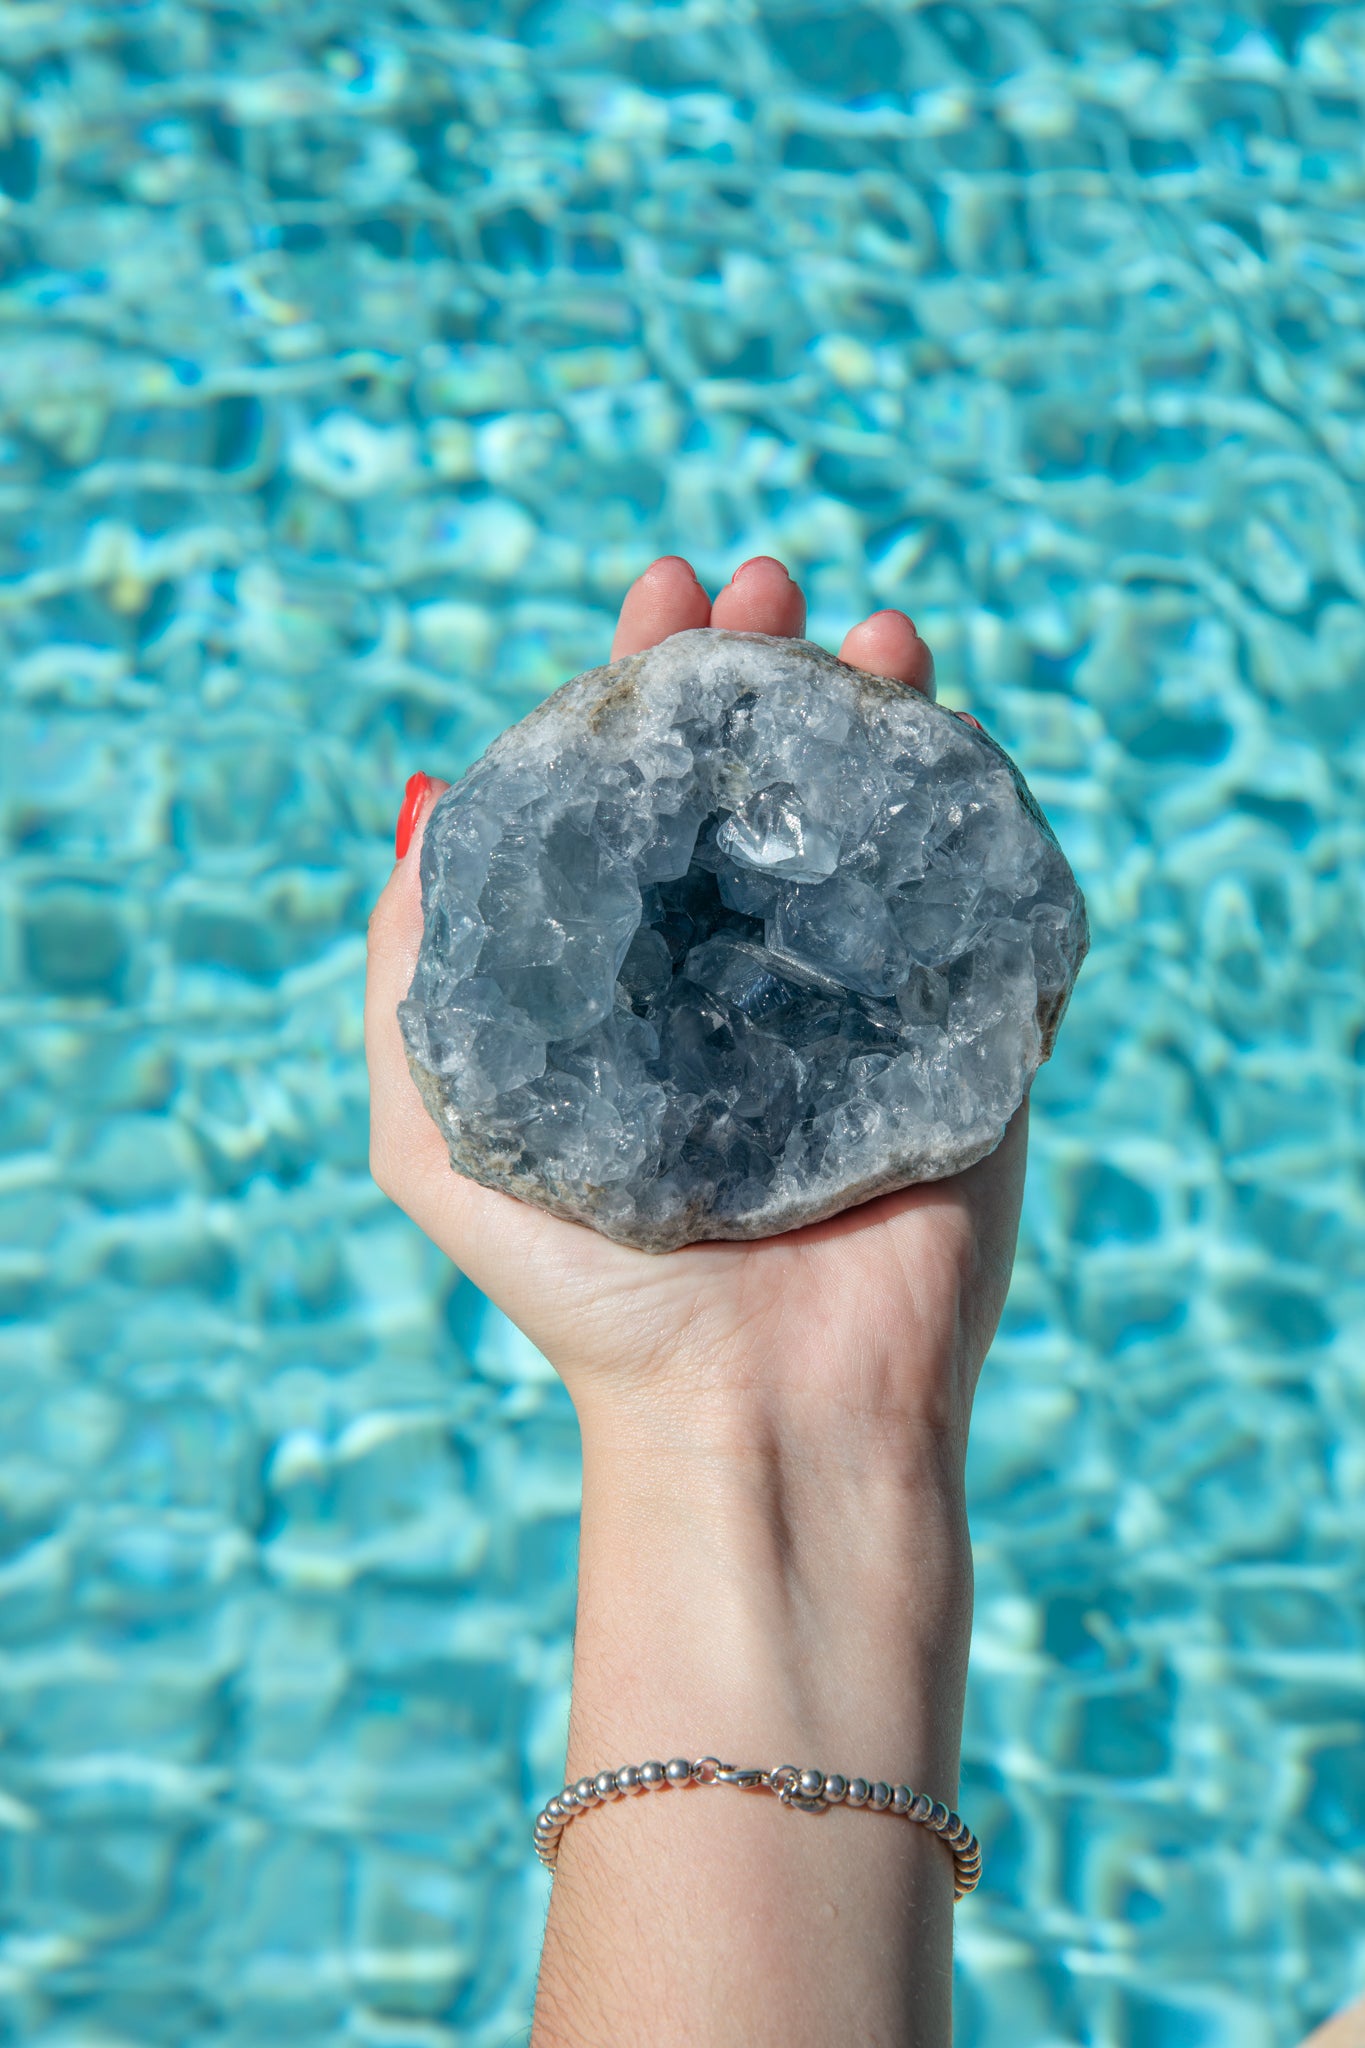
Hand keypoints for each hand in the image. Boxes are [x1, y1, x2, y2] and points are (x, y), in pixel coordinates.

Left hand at [366, 553, 1026, 1464]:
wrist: (756, 1409)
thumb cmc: (588, 1287)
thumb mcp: (435, 1128)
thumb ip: (413, 977)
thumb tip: (418, 801)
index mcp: (638, 972)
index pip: (645, 794)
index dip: (645, 688)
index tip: (657, 597)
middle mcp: (747, 966)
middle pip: (762, 776)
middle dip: (761, 668)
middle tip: (762, 588)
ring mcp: (861, 991)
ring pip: (877, 810)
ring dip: (877, 702)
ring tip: (870, 629)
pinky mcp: (965, 1031)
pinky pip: (981, 891)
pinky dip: (974, 798)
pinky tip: (948, 725)